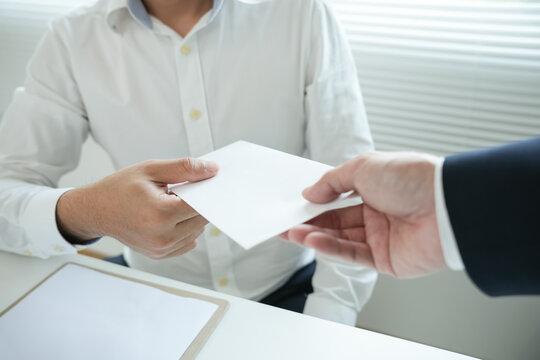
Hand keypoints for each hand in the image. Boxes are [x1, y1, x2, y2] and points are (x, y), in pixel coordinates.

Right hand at [56, 158, 217, 258]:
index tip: (210, 182)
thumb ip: (185, 168)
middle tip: (186, 189)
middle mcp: (162, 236)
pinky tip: (170, 216)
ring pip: (197, 231)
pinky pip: (188, 241)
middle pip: (202, 219)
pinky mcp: (160, 255)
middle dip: (200, 203)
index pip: (202, 204)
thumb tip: (212, 169)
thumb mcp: (151, 170)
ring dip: (192, 216)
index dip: (208, 191)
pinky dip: (186, 228)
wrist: (95, 210)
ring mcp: (161, 249)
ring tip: (172, 202)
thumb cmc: (120, 187)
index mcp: (160, 213)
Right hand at [282, 152, 445, 277]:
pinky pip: (353, 254)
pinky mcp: (386, 260)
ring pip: (341, 238)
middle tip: (285, 222)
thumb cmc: (412, 178)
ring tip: (292, 232)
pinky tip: (313, 240)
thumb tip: (310, 192)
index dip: (317, 201)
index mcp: (376, 189)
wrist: (446, 205)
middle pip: (336, 220)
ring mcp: (382, 237)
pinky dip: (331, 248)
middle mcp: (379, 213)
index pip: (338, 197)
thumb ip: (332, 181)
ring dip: (315, 235)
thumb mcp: (363, 168)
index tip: (296, 204)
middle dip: (310, 221)